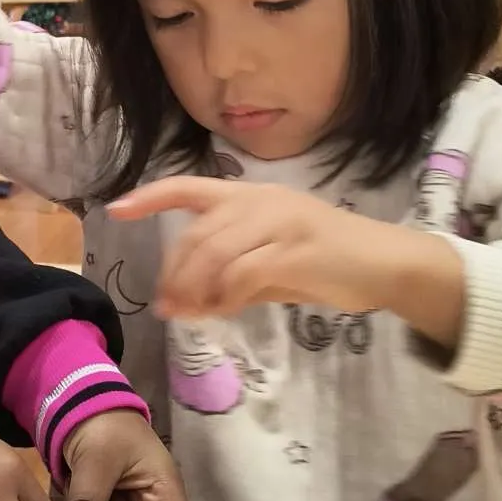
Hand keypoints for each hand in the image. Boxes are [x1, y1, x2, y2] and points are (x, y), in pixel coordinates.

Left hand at [108, 179, 463, 345]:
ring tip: (187, 313)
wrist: (385, 264)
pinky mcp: (293, 252)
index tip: (116, 209)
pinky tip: (222, 312)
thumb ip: (232, 275)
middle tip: (166, 306)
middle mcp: (260, 201)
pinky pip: (241, 275)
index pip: (189, 187)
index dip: (149, 197)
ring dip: (192, 288)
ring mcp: (278, 223)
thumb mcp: (274, 262)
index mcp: (251, 195)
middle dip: (173, 273)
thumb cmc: (328, 262)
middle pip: (195, 234)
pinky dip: (223, 297)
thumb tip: (188, 303)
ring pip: (212, 255)